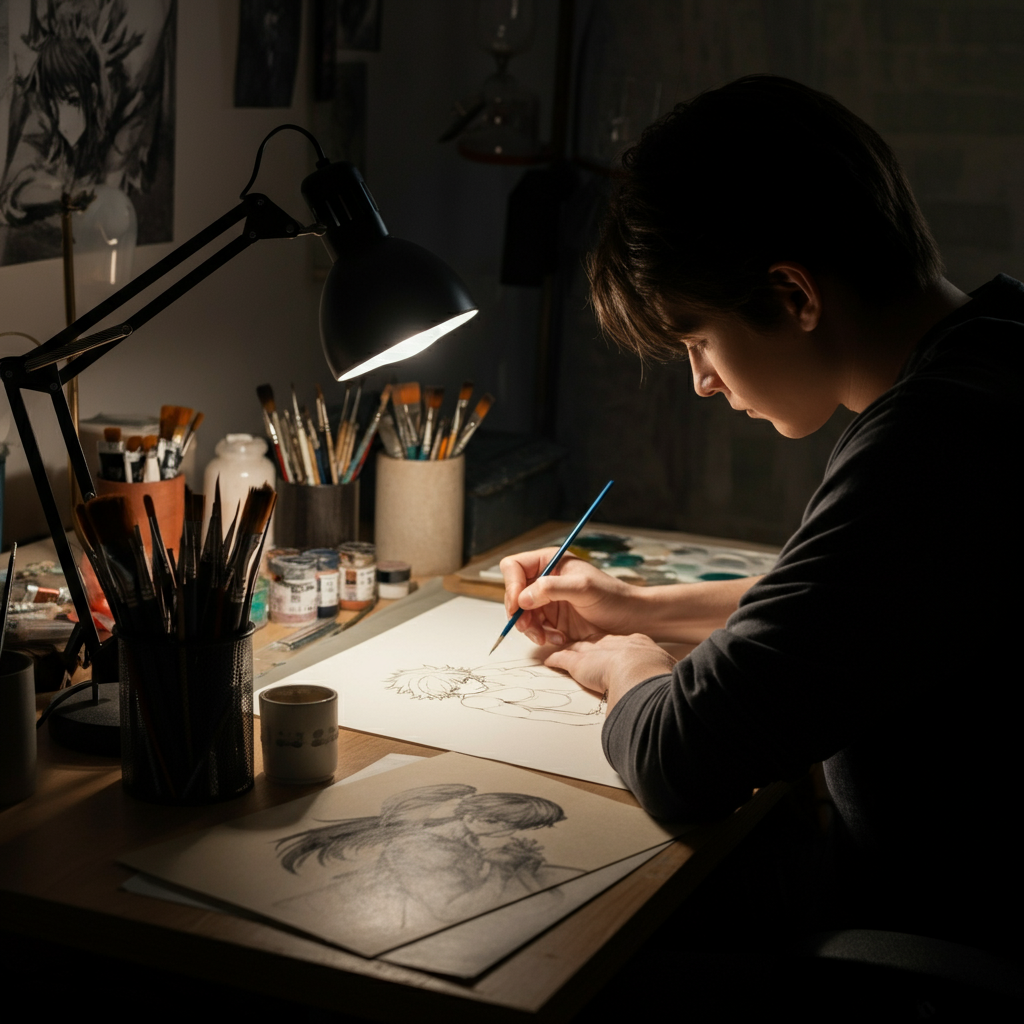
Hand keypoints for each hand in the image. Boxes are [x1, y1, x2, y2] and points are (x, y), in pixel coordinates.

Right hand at [500, 548, 644, 646]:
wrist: (631, 620)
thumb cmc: (612, 597)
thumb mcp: (583, 588)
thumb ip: (551, 589)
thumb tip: (522, 598)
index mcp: (550, 562)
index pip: (514, 567)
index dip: (511, 585)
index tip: (519, 604)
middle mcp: (545, 579)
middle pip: (513, 593)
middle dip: (518, 612)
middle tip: (528, 626)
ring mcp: (548, 600)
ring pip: (521, 614)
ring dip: (530, 628)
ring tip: (547, 637)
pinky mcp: (553, 620)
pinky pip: (534, 628)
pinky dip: (541, 635)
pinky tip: (559, 638)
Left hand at [544, 632, 675, 712]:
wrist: (641, 673)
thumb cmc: (658, 679)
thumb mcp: (668, 675)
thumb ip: (665, 682)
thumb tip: (672, 698)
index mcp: (641, 646)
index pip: (626, 645)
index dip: (620, 649)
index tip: (617, 652)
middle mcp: (617, 644)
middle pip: (601, 642)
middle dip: (595, 645)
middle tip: (589, 649)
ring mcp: (597, 652)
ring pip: (581, 648)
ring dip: (574, 651)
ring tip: (568, 652)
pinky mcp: (579, 664)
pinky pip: (562, 659)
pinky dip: (555, 660)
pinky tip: (549, 661)